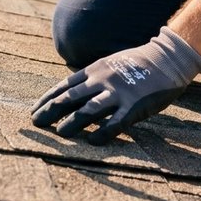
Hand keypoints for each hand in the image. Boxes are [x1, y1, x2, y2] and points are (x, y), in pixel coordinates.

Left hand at [31, 27, 200, 143]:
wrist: (166, 59)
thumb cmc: (137, 64)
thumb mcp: (109, 64)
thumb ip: (91, 78)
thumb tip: (70, 94)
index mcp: (95, 70)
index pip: (64, 86)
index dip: (48, 99)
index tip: (34, 110)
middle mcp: (102, 80)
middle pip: (70, 97)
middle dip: (51, 110)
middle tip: (36, 122)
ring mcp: (118, 93)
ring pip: (88, 110)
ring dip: (72, 122)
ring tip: (60, 133)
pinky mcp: (134, 106)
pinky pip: (115, 122)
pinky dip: (103, 133)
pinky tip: (93, 141)